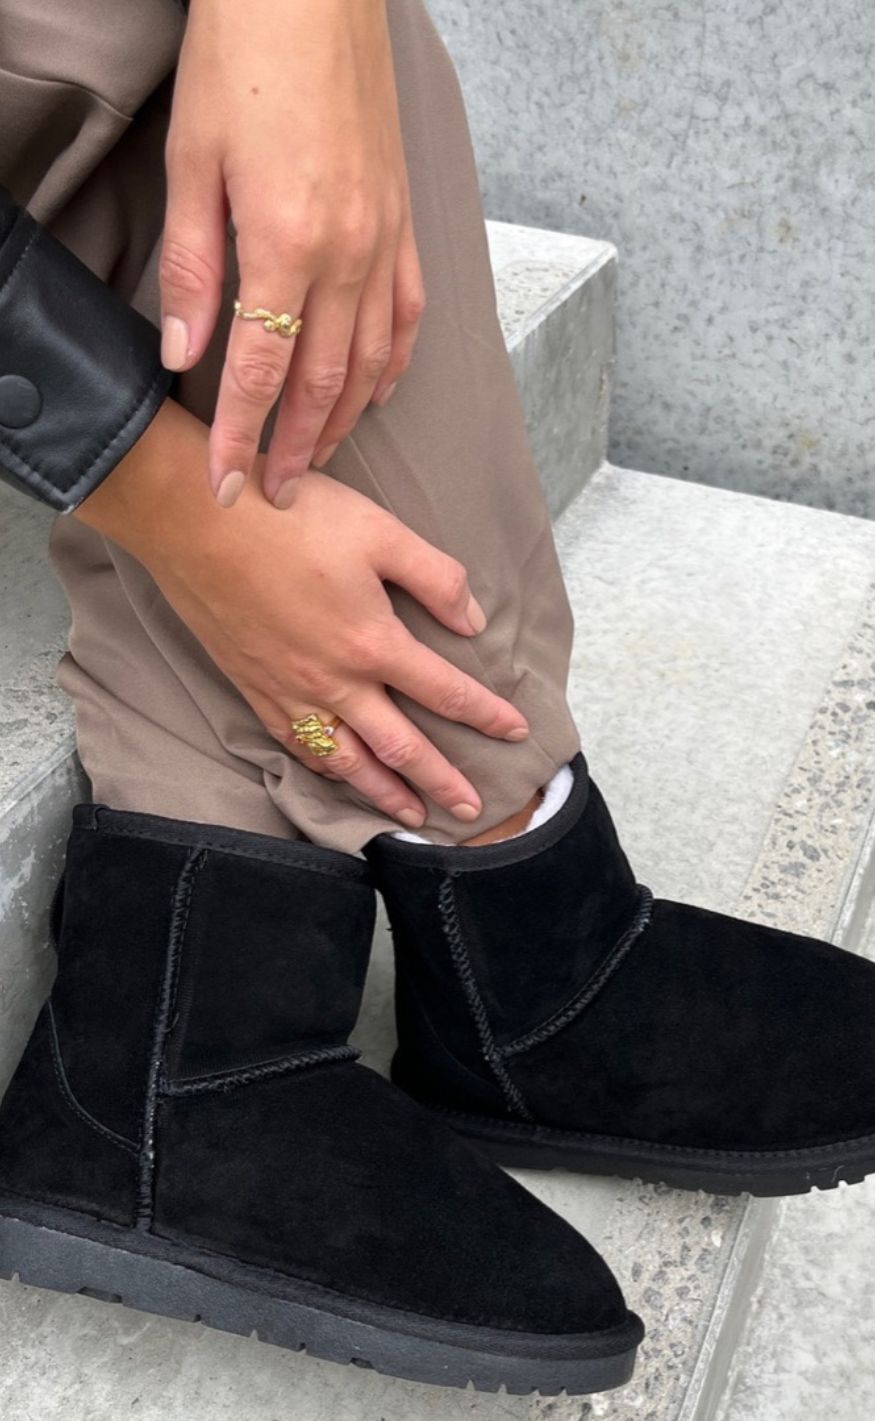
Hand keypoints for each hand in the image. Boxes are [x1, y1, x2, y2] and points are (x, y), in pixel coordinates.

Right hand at [76, 403, 528, 826]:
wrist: (194, 521)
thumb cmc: (288, 516)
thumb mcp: (378, 530)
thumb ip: (434, 578)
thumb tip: (473, 622)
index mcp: (374, 642)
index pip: (446, 692)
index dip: (486, 715)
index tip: (517, 732)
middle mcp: (336, 681)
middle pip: (401, 747)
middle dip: (441, 781)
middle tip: (470, 811)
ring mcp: (291, 691)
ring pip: (347, 761)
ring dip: (384, 793)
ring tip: (411, 816)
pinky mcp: (254, 688)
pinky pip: (298, 747)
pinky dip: (327, 771)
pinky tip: (338, 775)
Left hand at [160, 0, 421, 508]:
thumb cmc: (245, 61)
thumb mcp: (193, 162)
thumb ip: (192, 268)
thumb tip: (184, 355)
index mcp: (289, 242)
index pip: (263, 371)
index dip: (243, 438)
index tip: (228, 485)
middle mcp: (350, 254)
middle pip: (325, 382)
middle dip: (297, 448)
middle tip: (276, 494)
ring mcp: (385, 241)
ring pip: (371, 361)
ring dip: (342, 420)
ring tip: (316, 458)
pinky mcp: (404, 225)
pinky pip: (407, 318)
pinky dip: (390, 367)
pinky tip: (374, 394)